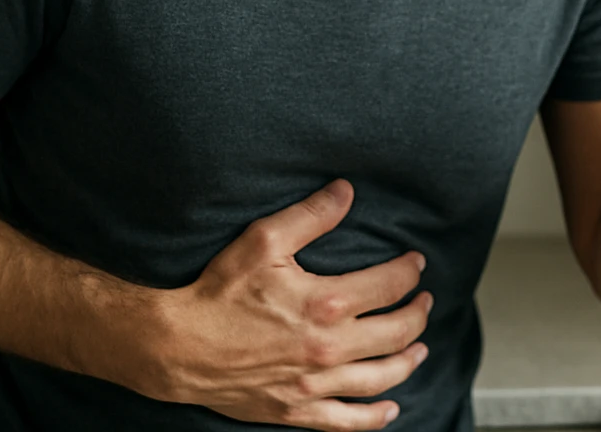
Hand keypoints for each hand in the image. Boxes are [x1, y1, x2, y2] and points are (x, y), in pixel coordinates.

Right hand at [141, 180, 431, 430]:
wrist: (176, 346)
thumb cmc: (217, 292)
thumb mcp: (262, 241)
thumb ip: (310, 215)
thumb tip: (346, 191)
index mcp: (325, 303)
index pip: (389, 286)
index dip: (409, 272)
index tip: (416, 264)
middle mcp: (327, 348)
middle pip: (396, 332)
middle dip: (418, 313)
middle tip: (424, 301)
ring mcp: (314, 385)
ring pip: (381, 377)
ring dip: (408, 361)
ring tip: (420, 348)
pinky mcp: (296, 411)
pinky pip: (348, 422)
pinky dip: (375, 417)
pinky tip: (390, 408)